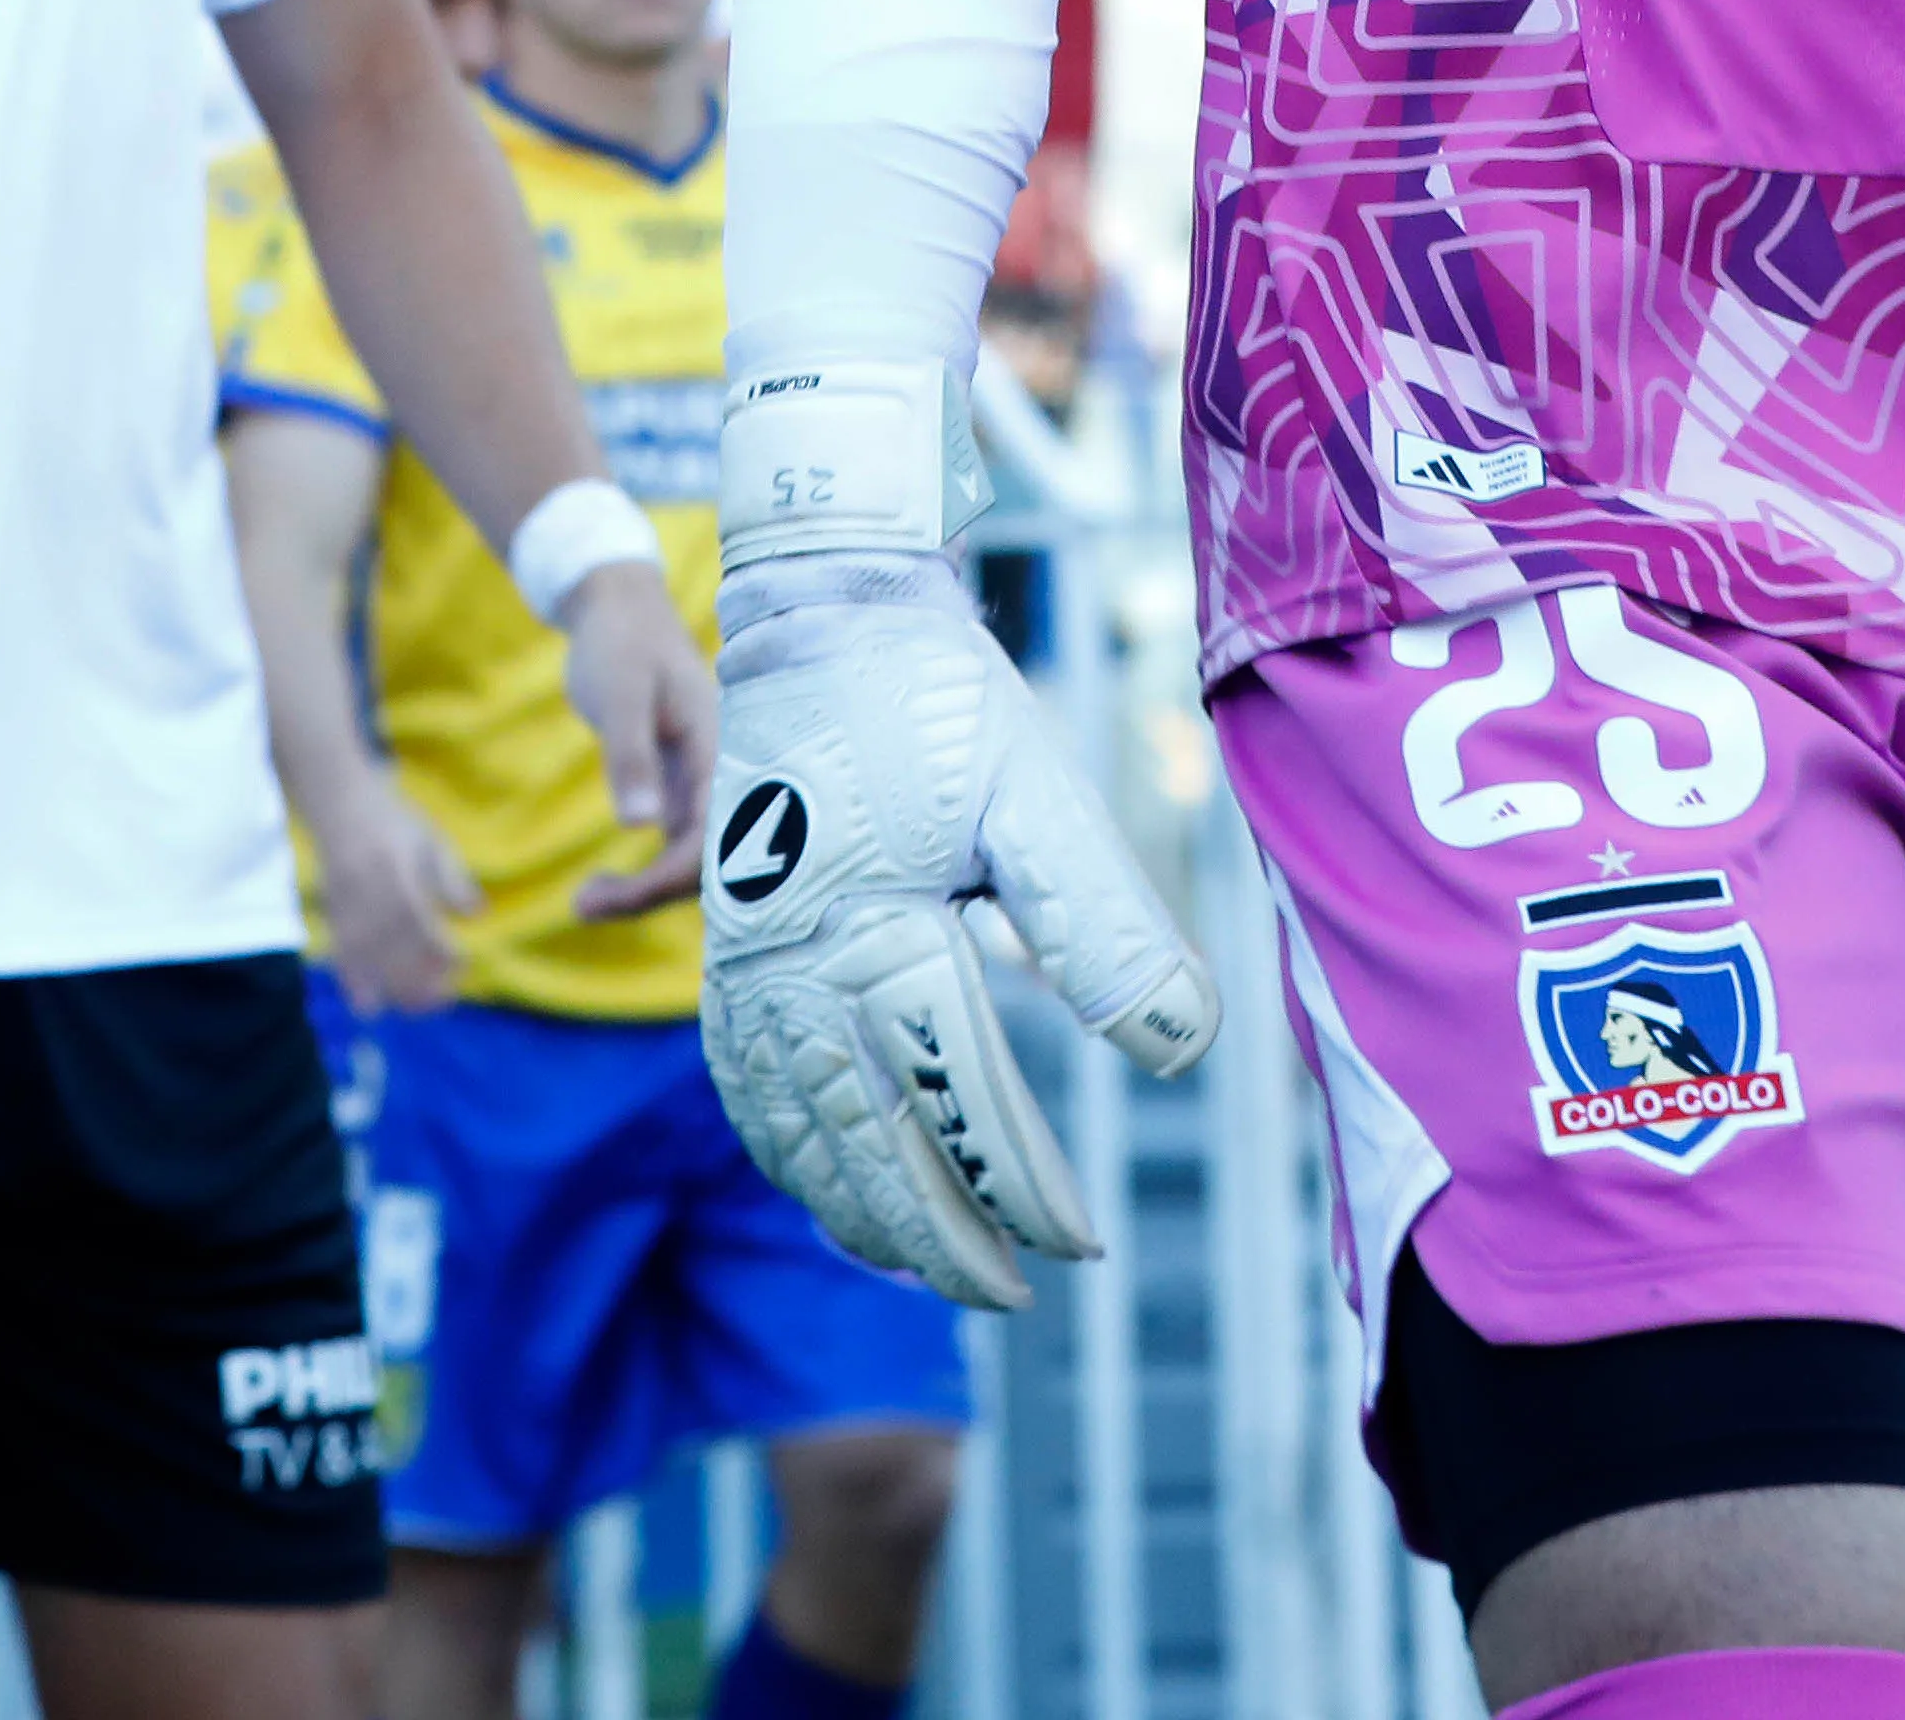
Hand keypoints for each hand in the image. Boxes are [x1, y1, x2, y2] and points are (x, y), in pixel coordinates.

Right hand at [316, 768, 486, 1010]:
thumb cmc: (394, 823)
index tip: (461, 963)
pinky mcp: (330, 913)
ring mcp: (344, 902)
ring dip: (389, 984)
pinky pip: (339, 951)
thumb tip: (478, 914)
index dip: (437, 943)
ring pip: (365, 952)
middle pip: (390, 940)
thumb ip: (452, 878)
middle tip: (441, 1001)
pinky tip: (367, 1007)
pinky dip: (351, 981)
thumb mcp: (430, 840)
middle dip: (415, 974)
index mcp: (395, 866)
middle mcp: (366, 888)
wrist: (340, 805)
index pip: (417, 914)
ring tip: (415, 1009)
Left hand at [557, 558, 716, 914]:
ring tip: (584, 902)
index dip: (672, 875)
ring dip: (647, 890)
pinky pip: (677, 847)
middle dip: (654, 893)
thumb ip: (631, 755)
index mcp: (723, 748)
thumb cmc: (620, 643)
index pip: (716, 835)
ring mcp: (705, 783)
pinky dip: (645, 874)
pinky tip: (602, 886)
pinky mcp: (682, 788)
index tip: (615, 895)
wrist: (618, 610)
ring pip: (694, 859)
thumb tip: (638, 825)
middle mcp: (725, 772)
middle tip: (584, 905)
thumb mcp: (620, 693)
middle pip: (712, 860)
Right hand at [699, 554, 1218, 1305]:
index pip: (958, 1107)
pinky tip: (832, 1192)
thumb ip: (1106, 926)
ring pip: (795, 1136)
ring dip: (862, 1215)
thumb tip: (1179, 1049)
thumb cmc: (940, 701)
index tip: (1080, 1245)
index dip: (1021, 1193)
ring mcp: (744, 970)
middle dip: (942, 1238)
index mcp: (878, 935)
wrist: (821, 613)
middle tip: (1014, 1290)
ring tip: (934, 1267)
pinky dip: (791, 1158)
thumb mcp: (1043, 797)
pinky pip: (745, 1090)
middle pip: (866, 1147)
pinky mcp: (725, 954)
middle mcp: (795, 970)